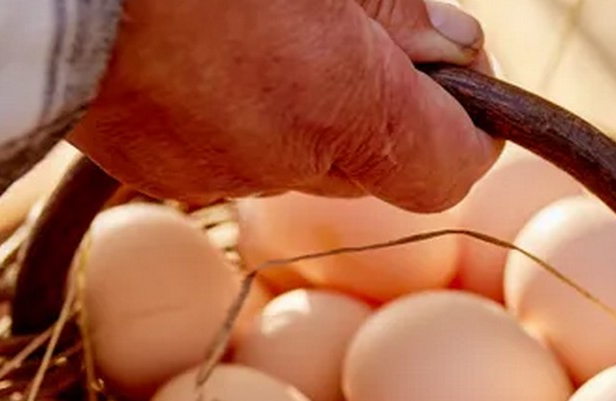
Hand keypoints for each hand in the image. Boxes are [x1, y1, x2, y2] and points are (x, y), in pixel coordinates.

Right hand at [70, 0, 501, 212]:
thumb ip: (393, 11)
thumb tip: (455, 48)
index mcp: (345, 109)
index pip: (453, 165)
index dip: (469, 125)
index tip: (458, 76)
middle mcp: (285, 158)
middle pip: (371, 159)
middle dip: (376, 100)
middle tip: (348, 25)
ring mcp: (210, 170)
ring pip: (291, 152)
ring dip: (296, 98)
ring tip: (254, 23)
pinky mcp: (146, 166)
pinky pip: (217, 145)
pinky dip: (225, 105)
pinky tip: (194, 45)